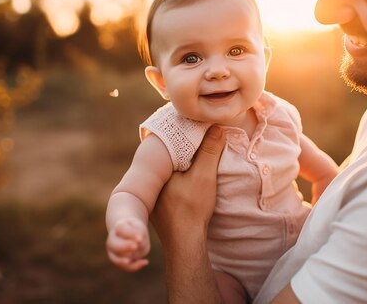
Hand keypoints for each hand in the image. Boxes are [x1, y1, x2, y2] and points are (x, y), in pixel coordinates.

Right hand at [106, 217, 150, 271]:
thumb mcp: (140, 228)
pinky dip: (134, 266)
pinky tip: (146, 262)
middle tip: (135, 246)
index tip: (140, 237)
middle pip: (113, 244)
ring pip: (115, 258)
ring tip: (133, 260)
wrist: (130, 235)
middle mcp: (112, 240)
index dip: (130, 233)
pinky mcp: (119, 261)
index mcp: (118, 227)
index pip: (121, 228)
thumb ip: (139, 233)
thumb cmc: (136, 229)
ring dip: (124, 260)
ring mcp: (113, 252)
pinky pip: (125, 267)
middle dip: (124, 246)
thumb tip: (138, 244)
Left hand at [151, 125, 225, 241]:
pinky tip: (184, 177)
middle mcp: (150, 179)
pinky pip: (166, 183)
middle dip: (178, 147)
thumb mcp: (204, 175)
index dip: (181, 134)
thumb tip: (216, 125)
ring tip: (191, 153)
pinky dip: (176, 178)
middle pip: (167, 156)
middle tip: (193, 136)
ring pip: (166, 171)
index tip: (193, 126)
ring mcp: (152, 193)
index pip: (169, 143)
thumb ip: (209, 150)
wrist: (184, 241)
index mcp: (158, 168)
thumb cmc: (192, 208)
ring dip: (177, 164)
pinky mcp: (157, 204)